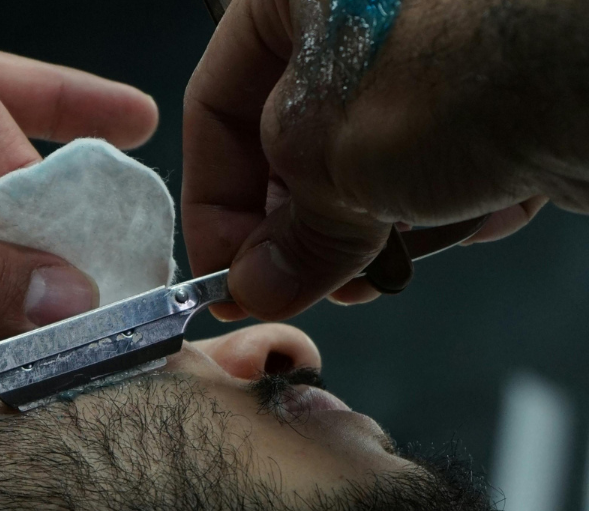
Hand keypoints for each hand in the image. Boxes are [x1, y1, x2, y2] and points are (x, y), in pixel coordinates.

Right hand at [182, 0, 588, 320]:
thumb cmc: (474, 60)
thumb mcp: (332, 160)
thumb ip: (286, 236)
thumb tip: (260, 283)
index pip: (215, 110)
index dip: (214, 206)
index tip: (225, 275)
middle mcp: (359, 15)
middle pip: (293, 142)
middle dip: (300, 228)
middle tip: (293, 286)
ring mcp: (432, 53)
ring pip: (366, 166)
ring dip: (369, 231)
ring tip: (376, 267)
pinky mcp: (493, 93)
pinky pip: (437, 167)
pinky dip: (442, 209)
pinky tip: (463, 219)